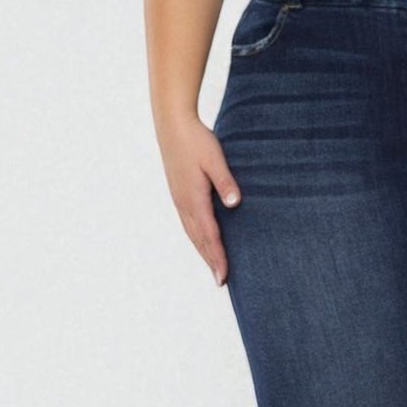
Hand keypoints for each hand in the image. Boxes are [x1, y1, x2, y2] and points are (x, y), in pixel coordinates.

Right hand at [162, 117, 242, 286]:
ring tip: (213, 267)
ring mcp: (179, 199)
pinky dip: (196, 237)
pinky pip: (188, 223)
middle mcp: (184, 203)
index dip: (218, 256)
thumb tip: (234, 203)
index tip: (224, 276)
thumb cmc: (196, 140)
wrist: (172, 126)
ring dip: (203, 251)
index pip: (209, 234)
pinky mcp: (178, 194)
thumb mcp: (215, 159)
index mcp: (194, 198)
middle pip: (199, 239)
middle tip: (221, 281)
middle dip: (210, 261)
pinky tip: (202, 240)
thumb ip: (225, 181)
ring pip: (192, 233)